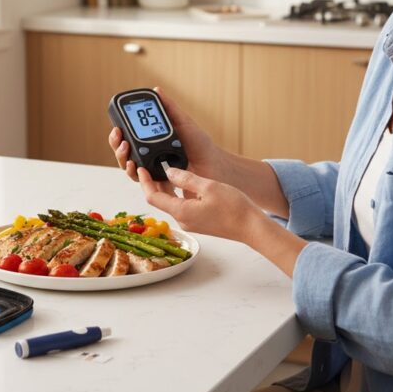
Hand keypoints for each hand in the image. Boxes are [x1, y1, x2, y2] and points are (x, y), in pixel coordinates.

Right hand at [108, 87, 226, 184]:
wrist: (212, 163)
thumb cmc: (200, 144)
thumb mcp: (182, 122)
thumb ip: (169, 108)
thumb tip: (157, 90)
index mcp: (151, 141)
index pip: (127, 137)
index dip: (119, 133)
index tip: (118, 127)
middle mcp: (148, 155)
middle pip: (123, 152)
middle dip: (116, 145)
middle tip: (120, 137)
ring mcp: (152, 170)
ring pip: (128, 167)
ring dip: (122, 158)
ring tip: (126, 148)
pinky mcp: (157, 183)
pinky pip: (140, 181)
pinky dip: (134, 173)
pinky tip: (136, 165)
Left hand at [137, 165, 263, 241]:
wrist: (251, 227)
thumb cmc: (233, 207)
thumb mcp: (208, 186)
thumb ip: (186, 178)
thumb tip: (169, 171)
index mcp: (181, 211)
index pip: (152, 197)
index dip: (145, 182)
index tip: (141, 168)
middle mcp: (182, 220)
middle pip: (160, 200)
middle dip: (154, 183)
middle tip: (152, 164)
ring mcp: (190, 223)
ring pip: (171, 203)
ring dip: (167, 188)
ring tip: (167, 169)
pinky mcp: (198, 222)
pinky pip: (182, 206)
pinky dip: (178, 194)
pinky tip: (184, 182)